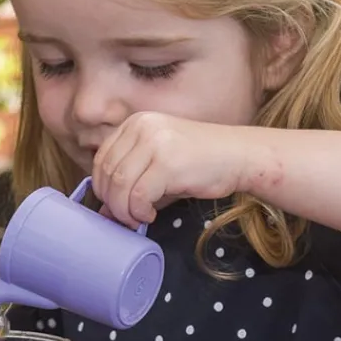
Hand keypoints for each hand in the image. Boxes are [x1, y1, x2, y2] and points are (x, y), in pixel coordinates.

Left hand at [91, 113, 253, 227]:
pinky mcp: (167, 163)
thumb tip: (105, 211)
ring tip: (138, 217)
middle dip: (112, 203)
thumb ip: (133, 179)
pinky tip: (151, 213)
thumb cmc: (201, 161)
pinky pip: (139, 195)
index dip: (102, 188)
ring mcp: (154, 143)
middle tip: (125, 218)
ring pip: (120, 185)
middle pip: (108, 173)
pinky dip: (139, 211)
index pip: (102, 158)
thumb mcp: (160, 160)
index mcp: (136, 122)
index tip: (113, 205)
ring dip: (125, 210)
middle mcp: (142, 127)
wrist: (239, 155)